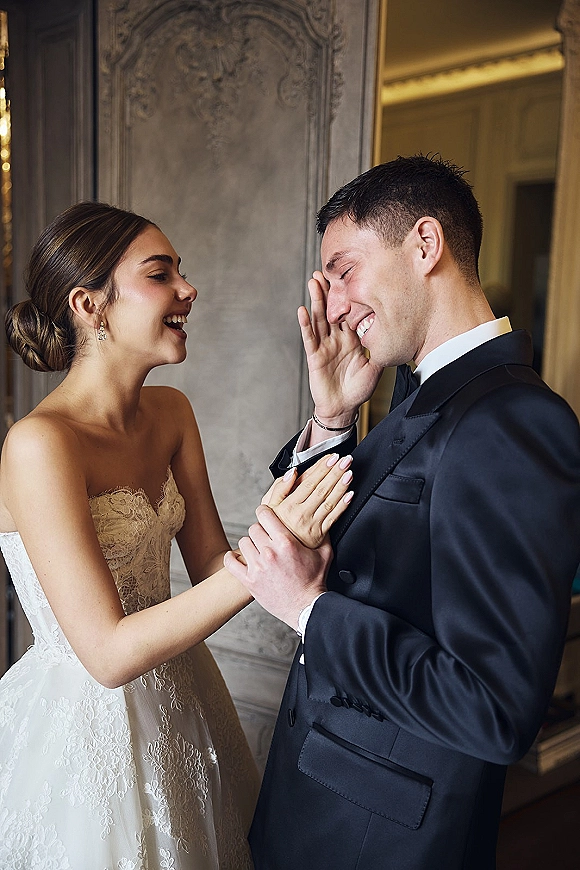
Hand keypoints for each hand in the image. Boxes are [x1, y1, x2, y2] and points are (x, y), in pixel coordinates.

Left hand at [224, 507, 332, 629]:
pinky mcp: (250, 581)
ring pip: (243, 542)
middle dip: (260, 531)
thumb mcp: (324, 555)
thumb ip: (323, 535)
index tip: (266, 515)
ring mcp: (258, 567)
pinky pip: (231, 563)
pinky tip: (236, 557)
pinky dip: (231, 558)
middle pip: (254, 528)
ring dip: (250, 544)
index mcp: (286, 542)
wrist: (305, 608)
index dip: (264, 512)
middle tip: (266, 537)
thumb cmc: (314, 582)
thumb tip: (322, 521)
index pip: (264, 515)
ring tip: (257, 550)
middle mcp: (270, 552)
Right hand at [261, 453, 352, 547]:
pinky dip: (343, 505)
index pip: (308, 482)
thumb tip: (292, 473)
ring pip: (329, 501)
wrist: (279, 554)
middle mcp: (301, 514)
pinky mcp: (320, 534)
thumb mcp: (268, 507)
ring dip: (341, 486)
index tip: (331, 458)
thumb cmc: (274, 527)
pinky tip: (349, 495)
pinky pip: (334, 518)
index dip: (321, 468)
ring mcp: (312, 524)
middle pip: (321, 489)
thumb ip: (279, 488)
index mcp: (289, 505)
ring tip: (349, 473)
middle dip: (335, 472)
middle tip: (345, 460)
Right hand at [299, 271, 382, 425]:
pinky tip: (302, 311)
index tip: (350, 277)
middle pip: (332, 309)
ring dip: (316, 300)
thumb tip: (397, 336)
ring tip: (313, 281)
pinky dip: (306, 324)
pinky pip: (310, 338)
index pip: (350, 312)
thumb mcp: (376, 368)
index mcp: (352, 338)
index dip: (349, 296)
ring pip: (319, 318)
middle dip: (328, 290)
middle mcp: (337, 338)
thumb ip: (381, 350)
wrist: (345, 408)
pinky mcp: (315, 356)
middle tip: (325, 270)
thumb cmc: (358, 390)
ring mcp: (325, 345)